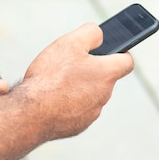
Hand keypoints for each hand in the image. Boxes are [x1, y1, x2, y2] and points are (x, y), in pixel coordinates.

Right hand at [23, 23, 133, 139]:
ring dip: (79, 87)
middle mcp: (104, 95)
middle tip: (70, 64)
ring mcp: (92, 113)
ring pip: (90, 95)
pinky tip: (52, 99)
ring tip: (56, 82)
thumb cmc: (51, 76)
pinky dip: (68, 104)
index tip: (110, 50)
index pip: (127, 62)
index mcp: (107, 74)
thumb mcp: (70, 42)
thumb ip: (91, 33)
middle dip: (91, 70)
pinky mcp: (78, 126)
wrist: (31, 113)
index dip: (120, 53)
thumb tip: (100, 35)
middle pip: (104, 78)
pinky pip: (77, 110)